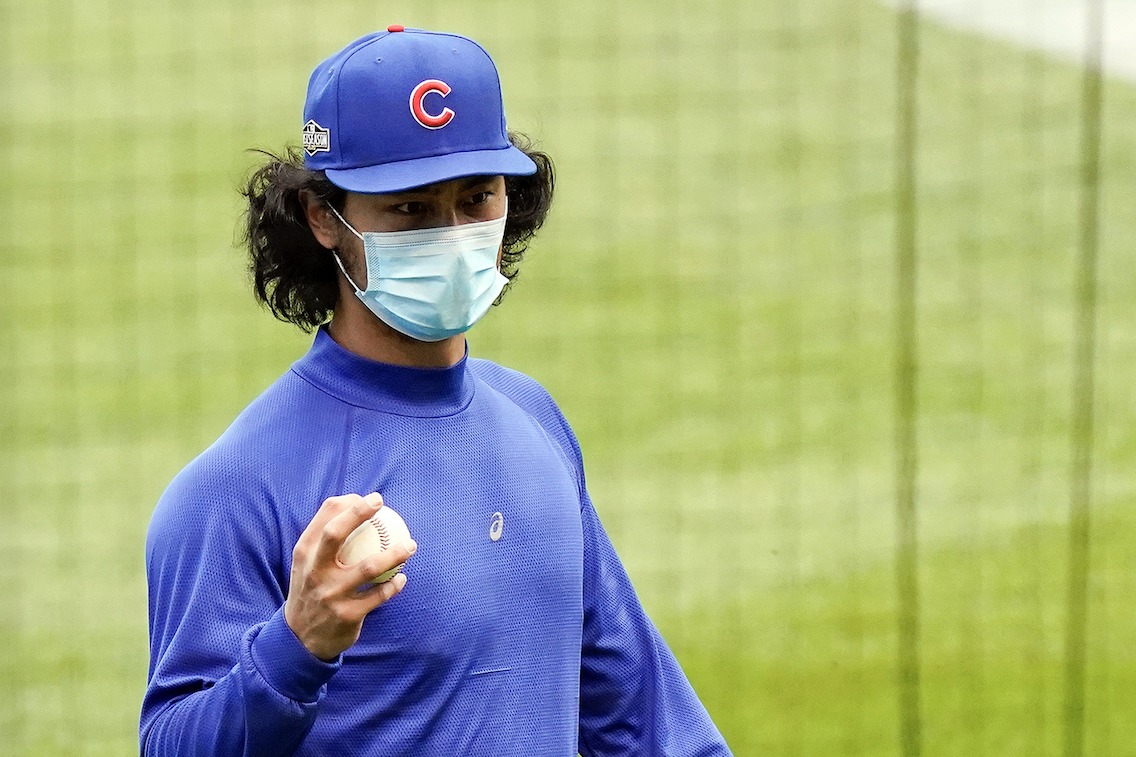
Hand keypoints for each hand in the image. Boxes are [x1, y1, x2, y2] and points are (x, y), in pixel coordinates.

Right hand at [284, 493, 416, 660]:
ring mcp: (330, 593)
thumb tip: (355, 506)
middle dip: (359, 513)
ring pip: (369, 567)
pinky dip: (393, 585)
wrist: (300, 639)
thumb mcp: (307, 564)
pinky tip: (402, 578)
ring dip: (395, 554)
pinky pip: (378, 596)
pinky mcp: (347, 614)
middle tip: (383, 504)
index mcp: (305, 554)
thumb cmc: (312, 589)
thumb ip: (324, 539)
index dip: (350, 503)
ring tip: (411, 545)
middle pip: (335, 533)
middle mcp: (314, 571)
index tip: (373, 499)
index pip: (324, 519)